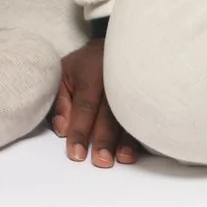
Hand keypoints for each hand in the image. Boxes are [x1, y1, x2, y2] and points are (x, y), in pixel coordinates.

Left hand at [51, 36, 141, 166]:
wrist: (118, 45)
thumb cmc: (86, 65)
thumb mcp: (64, 74)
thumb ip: (60, 102)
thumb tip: (62, 130)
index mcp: (91, 72)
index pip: (85, 106)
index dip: (80, 130)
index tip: (77, 154)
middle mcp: (115, 78)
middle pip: (109, 112)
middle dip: (105, 139)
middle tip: (102, 161)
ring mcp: (133, 84)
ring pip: (130, 113)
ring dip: (128, 139)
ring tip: (124, 158)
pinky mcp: (146, 92)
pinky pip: (146, 113)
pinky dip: (144, 132)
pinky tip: (145, 145)